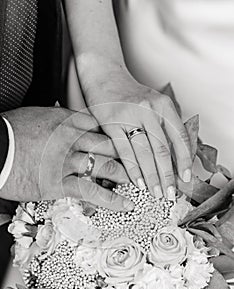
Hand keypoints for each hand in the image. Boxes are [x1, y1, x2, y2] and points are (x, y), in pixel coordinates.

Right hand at [0, 107, 133, 210]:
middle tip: (140, 161)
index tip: (125, 139)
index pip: (101, 125)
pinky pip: (93, 192)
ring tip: (139, 181)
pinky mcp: (60, 183)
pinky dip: (112, 199)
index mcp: (65, 120)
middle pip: (110, 145)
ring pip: (107, 166)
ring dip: (126, 175)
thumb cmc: (9, 132)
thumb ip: (54, 117)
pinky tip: (126, 204)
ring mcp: (68, 161)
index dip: (115, 133)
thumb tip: (61, 112)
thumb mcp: (36, 116)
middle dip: (127, 154)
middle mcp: (72, 138)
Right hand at [83, 66, 191, 199]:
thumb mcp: (155, 104)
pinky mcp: (110, 124)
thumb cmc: (131, 95)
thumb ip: (166, 126)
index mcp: (163, 104)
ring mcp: (128, 116)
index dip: (184, 161)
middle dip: (167, 175)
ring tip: (156, 192)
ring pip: (144, 153)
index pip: (180, 137)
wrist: (105, 77)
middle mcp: (148, 109)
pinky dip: (132, 170)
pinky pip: (124, 152)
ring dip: (151, 177)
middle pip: (162, 149)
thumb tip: (176, 158)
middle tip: (170, 193)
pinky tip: (137, 182)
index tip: (185, 177)